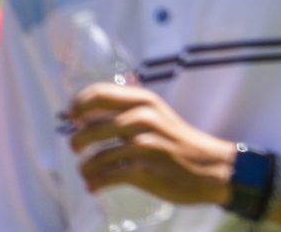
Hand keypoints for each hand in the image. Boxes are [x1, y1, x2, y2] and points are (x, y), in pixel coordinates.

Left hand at [69, 85, 237, 206]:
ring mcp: (143, 145)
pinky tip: (94, 186)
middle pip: (90, 127)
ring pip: (95, 157)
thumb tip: (89, 117)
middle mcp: (142, 118)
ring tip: (86, 173)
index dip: (78, 105)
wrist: (210, 168)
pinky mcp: (144, 170)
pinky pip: (106, 177)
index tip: (71, 117)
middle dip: (76, 140)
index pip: (98, 94)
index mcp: (144, 101)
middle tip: (77, 147)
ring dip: (85, 168)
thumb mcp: (157, 115)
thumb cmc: (178, 142)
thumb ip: (129, 111)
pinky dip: (95, 183)